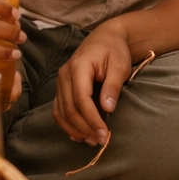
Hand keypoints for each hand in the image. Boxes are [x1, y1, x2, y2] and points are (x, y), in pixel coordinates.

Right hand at [54, 23, 132, 146]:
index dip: (91, 119)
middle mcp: (64, 75)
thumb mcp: (120, 65)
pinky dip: (67, 124)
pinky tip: (79, 135)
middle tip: (101, 141)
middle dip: (85, 128)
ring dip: (75, 129)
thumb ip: (113, 86)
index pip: (81, 99)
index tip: (104, 134)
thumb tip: (107, 109)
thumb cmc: (114, 50)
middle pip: (69, 108)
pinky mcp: (61, 88)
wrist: (105, 38)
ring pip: (61, 112)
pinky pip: (59, 110)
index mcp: (78, 66)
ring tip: (92, 140)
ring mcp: (60, 82)